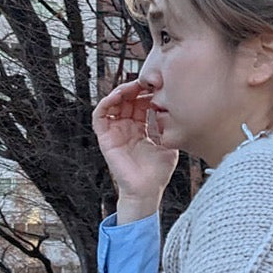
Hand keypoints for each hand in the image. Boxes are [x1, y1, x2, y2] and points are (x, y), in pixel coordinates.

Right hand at [93, 81, 178, 221]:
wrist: (147, 190)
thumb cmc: (158, 172)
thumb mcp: (168, 143)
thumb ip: (167, 126)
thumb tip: (172, 107)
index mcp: (141, 128)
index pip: (140, 103)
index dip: (146, 93)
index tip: (156, 85)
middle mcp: (127, 128)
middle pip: (126, 100)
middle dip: (134, 89)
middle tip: (143, 82)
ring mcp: (115, 132)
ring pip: (112, 104)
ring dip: (119, 93)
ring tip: (129, 88)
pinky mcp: (105, 138)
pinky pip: (99, 117)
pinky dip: (105, 104)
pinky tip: (116, 97)